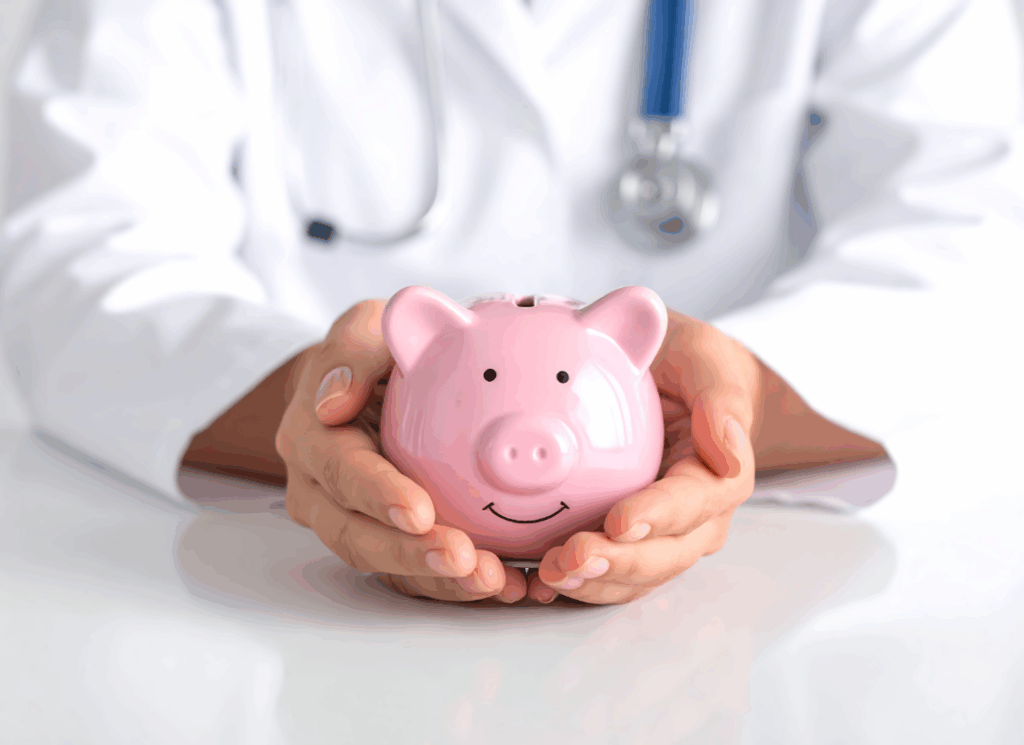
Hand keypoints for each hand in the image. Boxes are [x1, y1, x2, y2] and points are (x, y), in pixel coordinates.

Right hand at [275, 300, 527, 603]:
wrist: (371, 386)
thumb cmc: (373, 356)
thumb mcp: (363, 330)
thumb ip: (352, 353)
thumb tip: (332, 402)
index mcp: (310, 441)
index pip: (339, 474)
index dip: (377, 496)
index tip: (421, 511)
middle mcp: (321, 492)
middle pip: (358, 536)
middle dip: (411, 555)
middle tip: (467, 561)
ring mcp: (351, 522)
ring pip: (387, 564)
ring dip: (439, 580)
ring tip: (494, 582)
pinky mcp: (385, 541)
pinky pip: (414, 574)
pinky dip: (455, 585)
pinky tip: (505, 585)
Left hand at [528, 310, 760, 604]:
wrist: (677, 385)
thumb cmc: (689, 367)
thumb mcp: (705, 359)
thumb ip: (719, 398)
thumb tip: (730, 453)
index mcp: (720, 474)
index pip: (693, 502)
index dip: (658, 516)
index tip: (620, 521)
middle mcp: (698, 517)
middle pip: (666, 554)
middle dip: (620, 563)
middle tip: (573, 559)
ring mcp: (664, 536)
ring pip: (637, 577)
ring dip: (595, 583)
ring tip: (550, 575)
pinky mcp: (630, 544)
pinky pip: (608, 576)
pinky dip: (577, 584)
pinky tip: (537, 583)